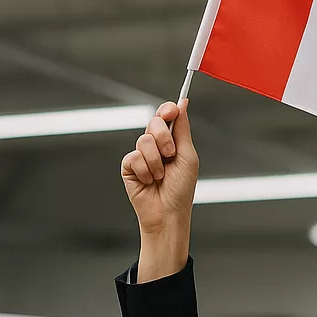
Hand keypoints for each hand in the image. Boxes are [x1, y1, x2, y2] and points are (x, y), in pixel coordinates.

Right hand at [120, 99, 197, 238]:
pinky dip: (145, 171)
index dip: (167, 110)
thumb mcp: (187, 156)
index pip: (166, 116)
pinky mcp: (129, 167)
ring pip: (143, 141)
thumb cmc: (181, 189)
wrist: (168, 213)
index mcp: (171, 140)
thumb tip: (183, 103)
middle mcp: (155, 145)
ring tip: (160, 176)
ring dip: (156, 161)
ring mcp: (141, 155)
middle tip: (170, 154)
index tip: (171, 111)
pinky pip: (134, 157)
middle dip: (163, 138)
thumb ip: (182, 129)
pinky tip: (148, 182)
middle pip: (153, 122)